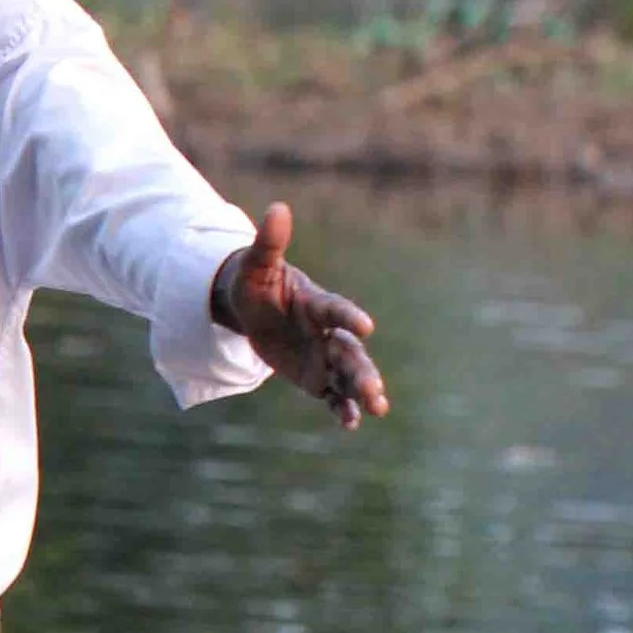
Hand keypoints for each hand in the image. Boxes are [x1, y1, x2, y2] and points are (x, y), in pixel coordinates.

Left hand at [212, 202, 389, 430]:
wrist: (255, 307)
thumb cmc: (256, 281)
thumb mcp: (256, 265)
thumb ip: (270, 243)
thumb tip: (276, 208)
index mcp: (316, 304)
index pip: (336, 310)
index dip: (349, 316)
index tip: (365, 326)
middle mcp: (327, 332)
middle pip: (350, 352)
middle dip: (362, 370)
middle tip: (375, 390)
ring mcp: (324, 355)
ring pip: (348, 375)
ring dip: (362, 391)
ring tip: (377, 408)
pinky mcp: (316, 376)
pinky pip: (332, 394)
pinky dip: (341, 408)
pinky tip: (350, 424)